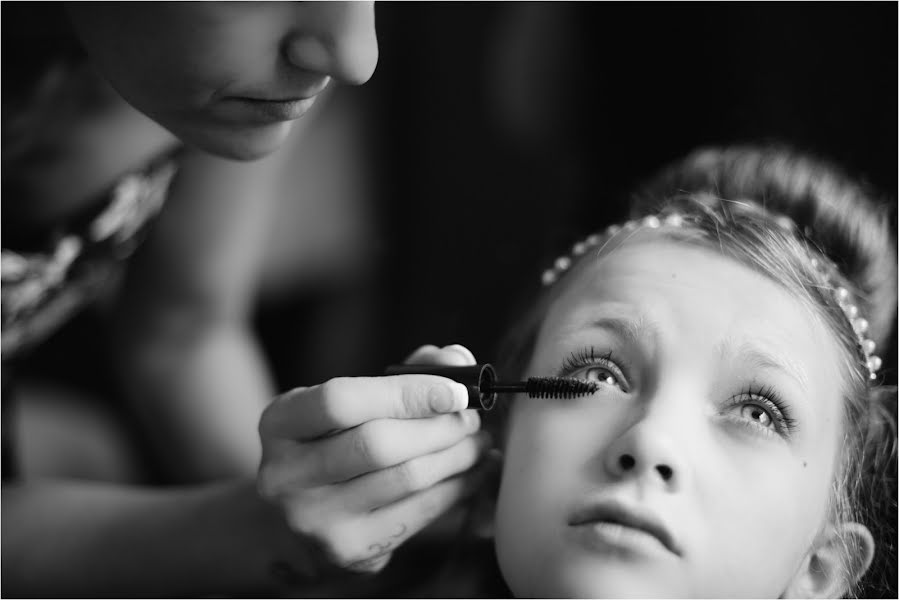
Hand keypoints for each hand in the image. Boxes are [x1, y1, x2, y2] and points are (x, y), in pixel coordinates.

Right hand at [257, 344, 489, 574]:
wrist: (292, 523)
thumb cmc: (334, 444)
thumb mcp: (349, 403)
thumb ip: (403, 374)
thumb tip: (456, 358)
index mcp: (280, 423)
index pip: (340, 401)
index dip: (405, 393)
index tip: (455, 392)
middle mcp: (285, 475)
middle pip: (377, 444)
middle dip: (440, 428)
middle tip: (472, 419)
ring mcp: (314, 519)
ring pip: (405, 480)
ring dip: (457, 458)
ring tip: (479, 444)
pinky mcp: (348, 552)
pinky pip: (418, 514)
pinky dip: (457, 490)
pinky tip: (473, 475)